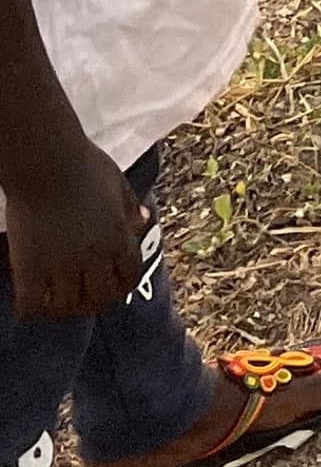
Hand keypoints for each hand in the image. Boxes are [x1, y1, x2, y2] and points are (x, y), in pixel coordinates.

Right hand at [5, 145, 149, 320]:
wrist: (46, 160)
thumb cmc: (83, 165)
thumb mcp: (117, 183)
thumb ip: (129, 207)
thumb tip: (143, 221)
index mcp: (117, 236)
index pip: (129, 276)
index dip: (123, 283)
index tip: (113, 283)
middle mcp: (93, 255)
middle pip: (100, 298)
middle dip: (96, 300)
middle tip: (84, 296)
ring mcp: (60, 264)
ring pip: (67, 306)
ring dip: (65, 306)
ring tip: (59, 298)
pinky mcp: (29, 267)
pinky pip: (32, 304)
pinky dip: (34, 306)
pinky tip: (35, 295)